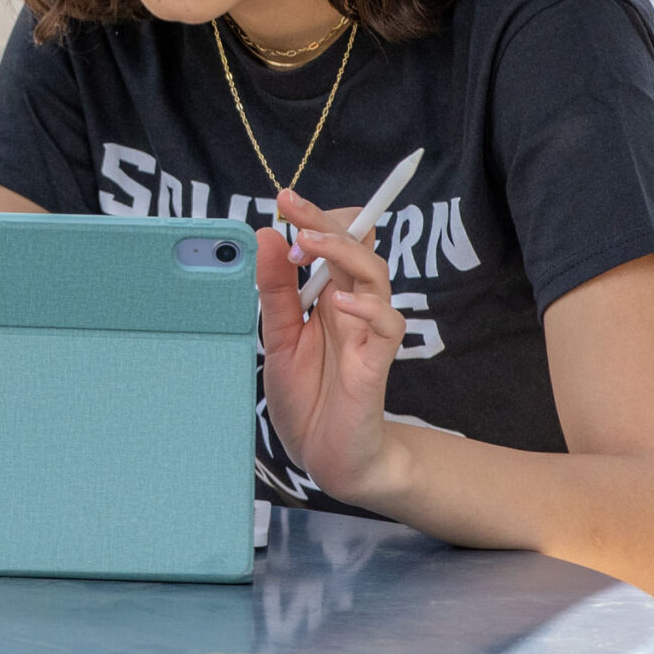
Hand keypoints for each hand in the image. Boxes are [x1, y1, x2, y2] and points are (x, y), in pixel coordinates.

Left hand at [255, 188, 409, 506]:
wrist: (323, 454)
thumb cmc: (305, 395)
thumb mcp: (278, 336)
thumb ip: (275, 291)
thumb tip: (266, 235)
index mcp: (326, 297)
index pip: (332, 242)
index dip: (314, 218)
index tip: (285, 199)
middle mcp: (351, 307)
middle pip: (355, 247)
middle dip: (326, 222)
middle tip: (292, 207)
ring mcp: (367, 332)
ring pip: (375, 275)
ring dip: (343, 252)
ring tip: (307, 243)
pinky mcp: (376, 363)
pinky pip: (387, 325)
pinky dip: (366, 308)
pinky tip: (339, 301)